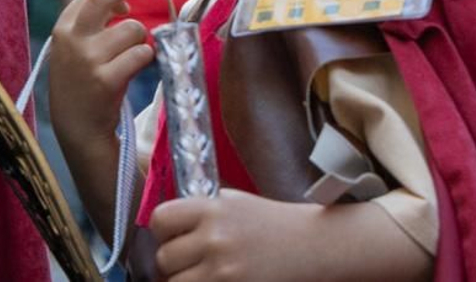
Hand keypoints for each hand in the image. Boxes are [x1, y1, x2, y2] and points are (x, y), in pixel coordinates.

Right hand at [48, 0, 152, 144]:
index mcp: (62, 31)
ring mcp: (89, 60)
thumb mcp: (71, 52)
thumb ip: (89, 25)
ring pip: (132, 29)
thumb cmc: (79, 87)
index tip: (126, 0)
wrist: (77, 131)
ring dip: (140, 40)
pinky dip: (144, 58)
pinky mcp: (108, 80)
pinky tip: (134, 71)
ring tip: (130, 58)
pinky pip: (141, 54)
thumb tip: (122, 3)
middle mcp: (73, 41)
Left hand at [150, 190, 433, 281]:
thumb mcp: (236, 201)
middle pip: (165, 258)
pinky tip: (214, 281)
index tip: (172, 236)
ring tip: (202, 274)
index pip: (160, 220)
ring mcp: (224, 270)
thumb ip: (202, 209)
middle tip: (189, 261)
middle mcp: (214, 238)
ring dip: (184, 280)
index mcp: (212, 208)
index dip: (163, 231)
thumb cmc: (275, 223)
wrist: (315, 245)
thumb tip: (168, 222)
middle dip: (173, 261)